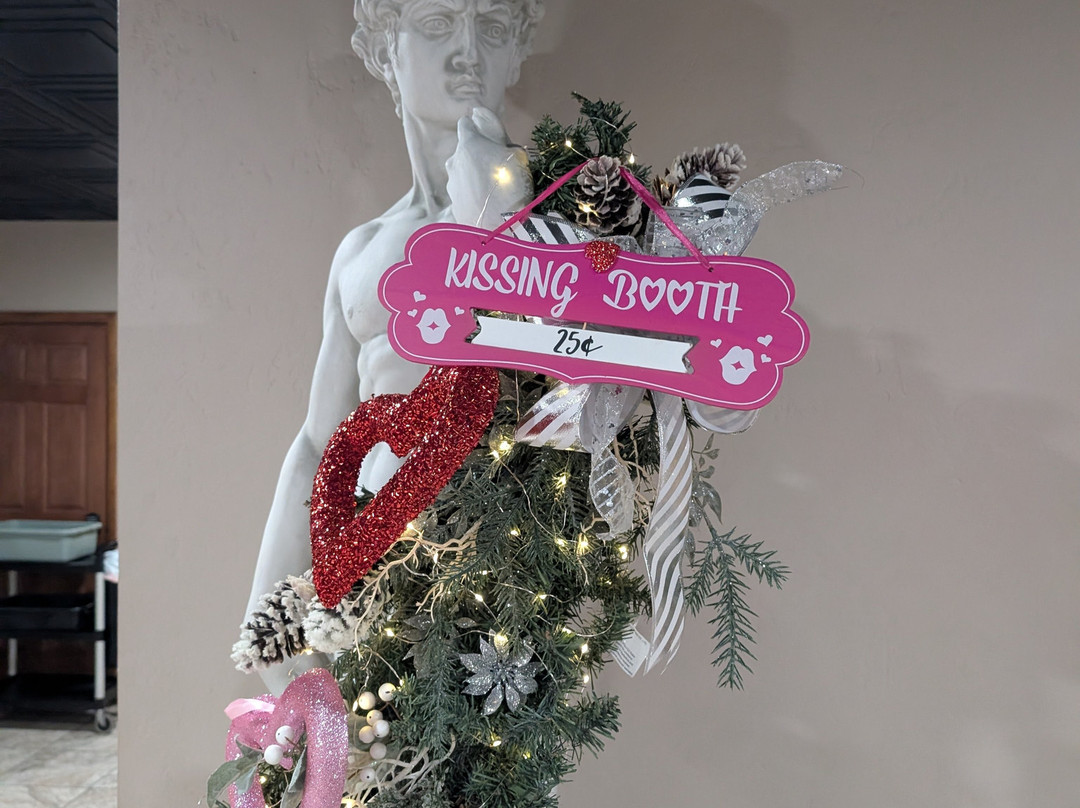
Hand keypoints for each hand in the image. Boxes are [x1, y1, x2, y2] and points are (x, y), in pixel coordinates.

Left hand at [446, 107, 531, 229]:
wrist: (500, 230)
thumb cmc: (512, 187)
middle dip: (478, 153)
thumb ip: (495, 130)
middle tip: (498, 165)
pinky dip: (474, 194)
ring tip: (494, 189)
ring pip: (462, 172)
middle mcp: (454, 162)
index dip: (479, 126)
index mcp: (468, 144)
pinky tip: (489, 203)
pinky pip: (464, 192)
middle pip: (464, 150)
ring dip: (474, 175)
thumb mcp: (514, 152)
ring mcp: (452, 185)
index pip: (466, 123)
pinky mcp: (454, 205)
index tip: (491, 135)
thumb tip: (478, 110)